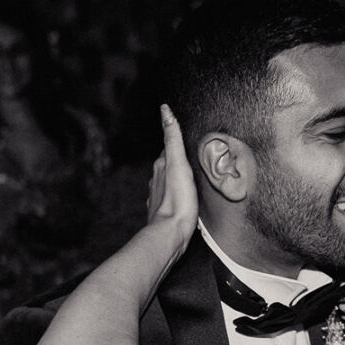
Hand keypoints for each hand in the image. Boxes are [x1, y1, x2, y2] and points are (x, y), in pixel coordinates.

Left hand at [145, 105, 197, 244]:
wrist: (171, 233)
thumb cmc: (178, 200)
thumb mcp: (178, 163)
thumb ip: (173, 138)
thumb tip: (165, 111)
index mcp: (161, 167)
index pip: (168, 149)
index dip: (175, 142)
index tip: (182, 136)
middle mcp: (156, 180)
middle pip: (167, 165)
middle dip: (175, 160)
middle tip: (188, 155)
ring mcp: (158, 197)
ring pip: (167, 182)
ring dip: (175, 178)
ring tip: (186, 176)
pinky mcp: (164, 212)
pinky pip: (170, 198)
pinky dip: (175, 194)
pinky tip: (182, 198)